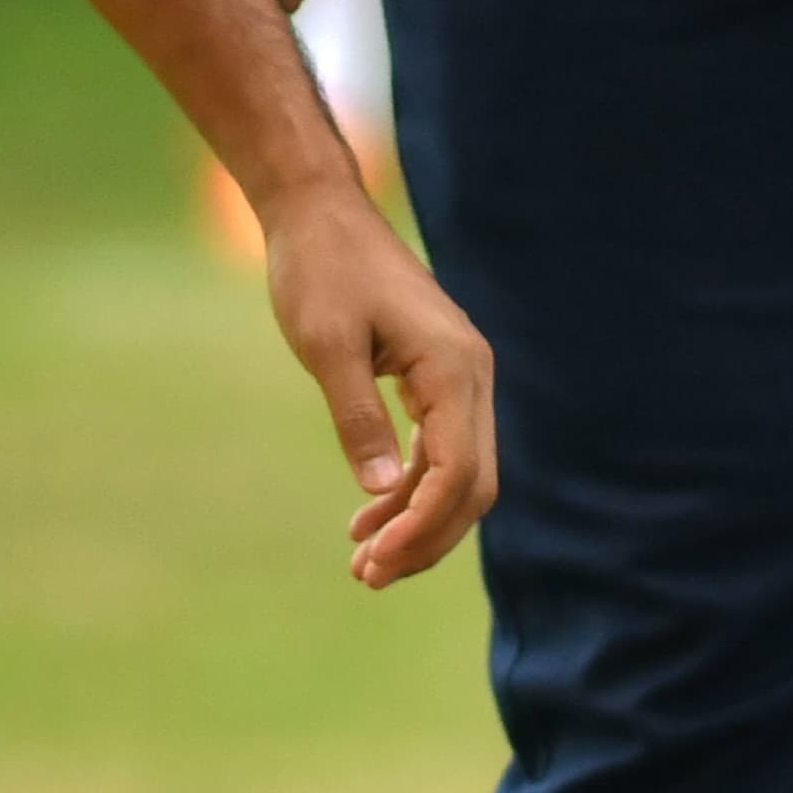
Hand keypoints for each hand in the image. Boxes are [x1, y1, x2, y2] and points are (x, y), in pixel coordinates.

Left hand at [255, 179, 497, 586]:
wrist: (321, 215)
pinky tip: (371, 513)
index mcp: (455, 370)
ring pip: (461, 473)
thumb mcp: (327, 347)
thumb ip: (358, 419)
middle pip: (473, 484)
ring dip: (420, 521)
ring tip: (365, 562)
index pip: (457, 472)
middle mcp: (473, 377)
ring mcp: (462, 378)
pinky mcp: (440, 379)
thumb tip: (383, 491)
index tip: (375, 561)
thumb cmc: (319, 271)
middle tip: (369, 576)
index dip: (423, 526)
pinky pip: (442, 450)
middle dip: (427, 537)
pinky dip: (412, 488)